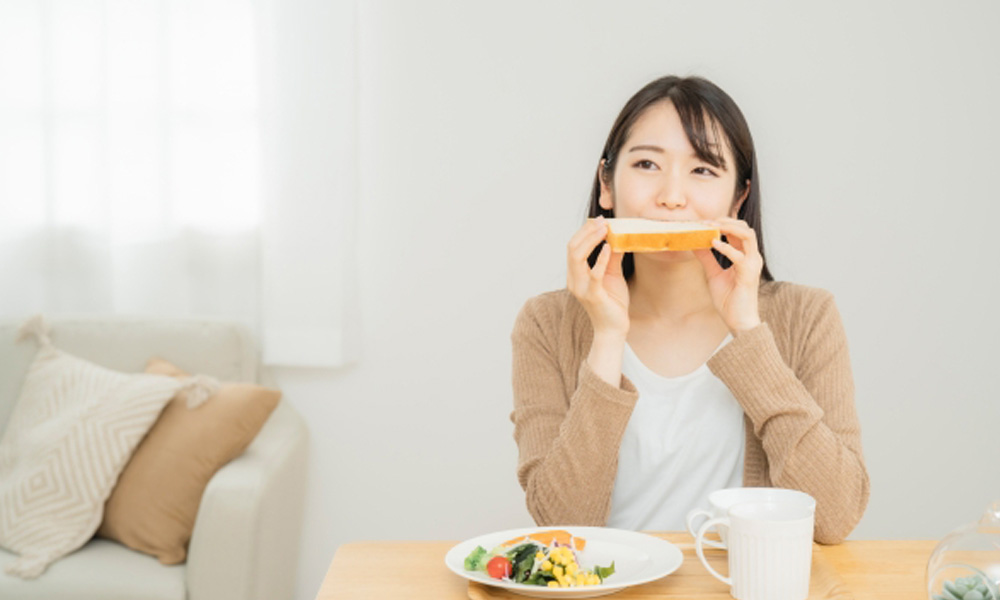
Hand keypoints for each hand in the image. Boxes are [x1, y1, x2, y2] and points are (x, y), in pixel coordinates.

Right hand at [566, 216, 628, 335]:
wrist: (613, 328)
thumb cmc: (612, 302)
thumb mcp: (612, 274)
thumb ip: (611, 257)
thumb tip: (617, 237)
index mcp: (575, 274)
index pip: (573, 247)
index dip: (584, 231)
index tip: (599, 220)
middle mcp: (573, 280)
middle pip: (572, 249)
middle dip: (586, 232)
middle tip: (602, 221)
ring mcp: (581, 288)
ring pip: (577, 258)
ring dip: (591, 241)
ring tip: (604, 230)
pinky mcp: (593, 296)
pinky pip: (594, 274)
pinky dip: (600, 259)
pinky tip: (608, 247)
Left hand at [693, 217, 762, 332]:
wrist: (738, 320)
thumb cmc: (729, 299)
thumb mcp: (713, 274)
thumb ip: (706, 258)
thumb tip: (694, 243)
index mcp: (745, 255)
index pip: (738, 230)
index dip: (722, 222)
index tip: (703, 221)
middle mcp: (752, 257)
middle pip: (744, 227)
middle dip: (725, 220)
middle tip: (705, 221)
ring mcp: (752, 264)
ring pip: (747, 235)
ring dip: (728, 228)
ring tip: (710, 227)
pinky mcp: (748, 275)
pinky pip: (739, 256)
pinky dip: (726, 248)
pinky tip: (713, 243)